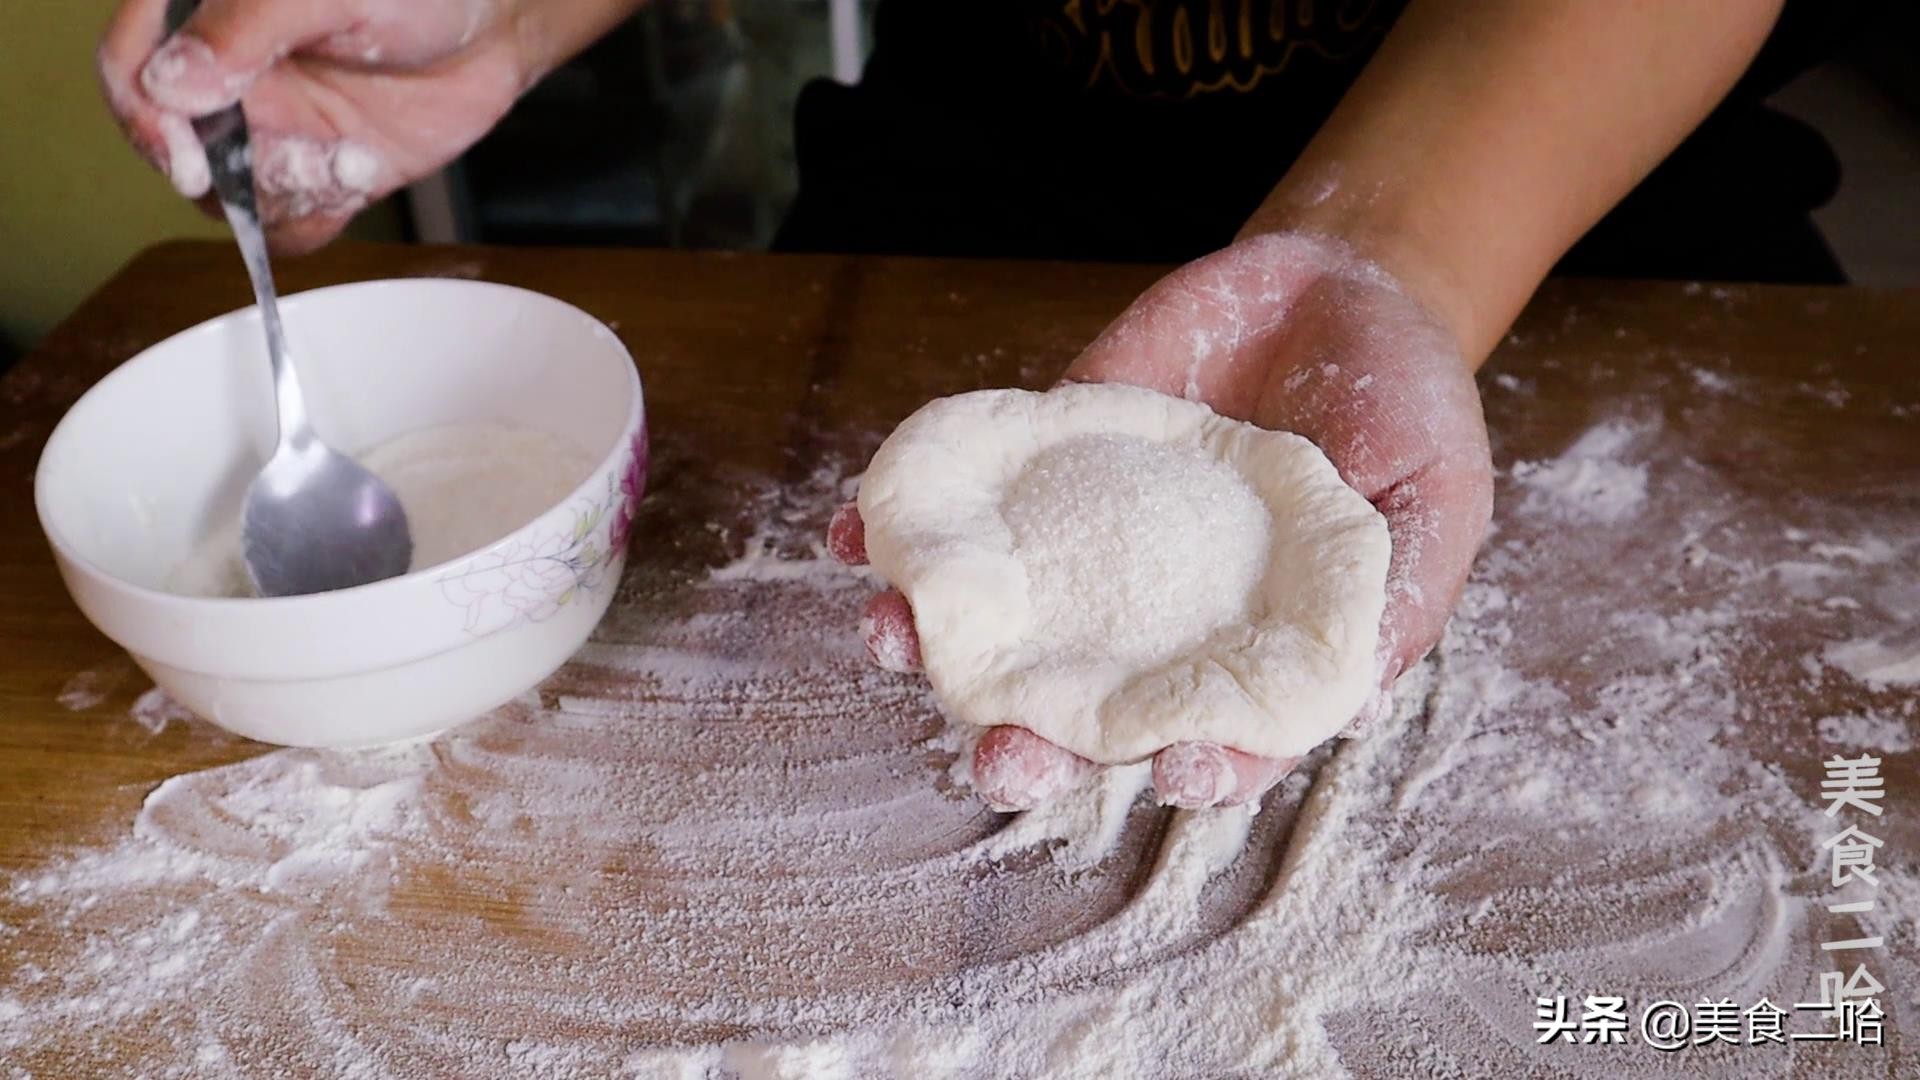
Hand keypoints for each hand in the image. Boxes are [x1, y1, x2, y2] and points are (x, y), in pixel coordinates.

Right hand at [98, 0, 537, 252]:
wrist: (494, 28)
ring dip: (288, 189)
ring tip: (352, 152)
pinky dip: (314, 217)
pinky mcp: (315, 169)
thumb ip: (248, 29)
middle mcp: (226, 74)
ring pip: (230, 195)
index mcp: (208, 11)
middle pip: (175, 146)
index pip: (132, 66)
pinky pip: (285, 223)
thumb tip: (172, 82)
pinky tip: (357, 177)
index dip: (146, 117)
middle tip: (305, 153)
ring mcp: (270, 127)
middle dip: (235, 168)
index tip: (187, 158)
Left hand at [831, 232, 1491, 811]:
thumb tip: (1350, 701)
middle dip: (1030, 746)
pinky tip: (857, 532)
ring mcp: (1091, 547)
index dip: (1194, 767)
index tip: (1169, 775)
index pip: (1216, 736)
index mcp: (1251, 651)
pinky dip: (903, 525)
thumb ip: (1396, 595)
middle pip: (1081, 710)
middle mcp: (1157, 619)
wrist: (1341, 282)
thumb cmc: (1407, 406)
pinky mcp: (1047, 467)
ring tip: (889, 636)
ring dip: (933, 643)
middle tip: (996, 763)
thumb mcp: (1433, 498)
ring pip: (1000, 621)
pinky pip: (969, 507)